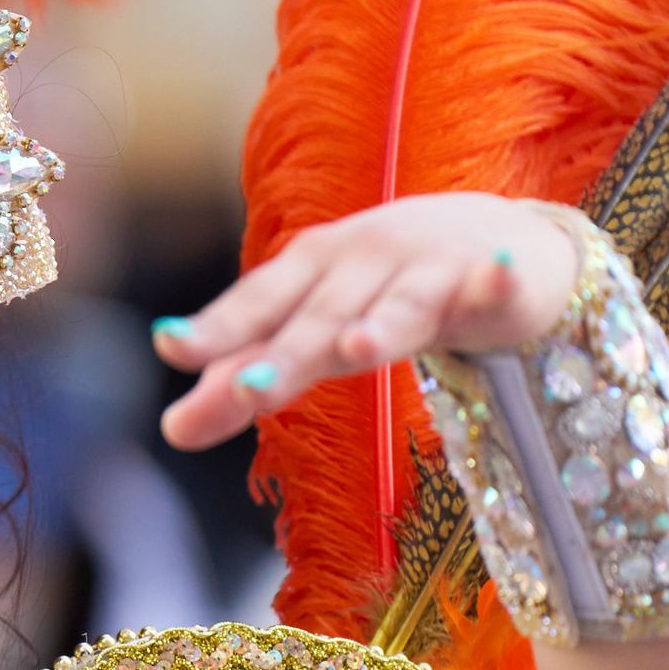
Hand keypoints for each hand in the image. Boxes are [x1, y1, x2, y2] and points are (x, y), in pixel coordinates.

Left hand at [152, 194, 577, 451]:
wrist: (498, 239)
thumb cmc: (380, 291)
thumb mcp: (312, 333)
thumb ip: (246, 379)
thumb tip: (173, 430)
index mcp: (310, 271)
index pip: (257, 304)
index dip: (217, 327)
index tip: (170, 345)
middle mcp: (364, 261)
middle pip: (320, 317)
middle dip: (284, 354)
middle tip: (245, 391)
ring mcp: (432, 268)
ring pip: (402, 304)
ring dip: (380, 322)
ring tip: (356, 348)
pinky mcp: (496, 280)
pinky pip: (496, 284)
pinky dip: (495, 280)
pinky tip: (497, 276)